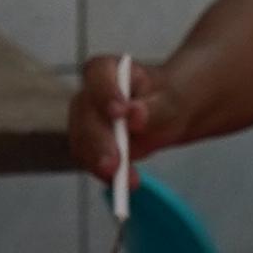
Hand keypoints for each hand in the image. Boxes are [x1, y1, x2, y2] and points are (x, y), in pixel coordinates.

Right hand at [70, 53, 182, 177]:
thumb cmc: (167, 100)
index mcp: (109, 70)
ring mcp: (85, 119)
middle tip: (114, 163)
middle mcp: (90, 93)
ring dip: (100, 163)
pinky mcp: (88, 144)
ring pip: (82, 141)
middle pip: (84, 113)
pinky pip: (89, 160)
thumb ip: (153, 108)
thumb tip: (134, 115)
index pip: (98, 73)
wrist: (166, 115)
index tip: (119, 112)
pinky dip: (105, 174)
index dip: (105, 91)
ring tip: (126, 180)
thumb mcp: (170, 102)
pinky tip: (125, 182)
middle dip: (99, 140)